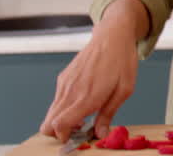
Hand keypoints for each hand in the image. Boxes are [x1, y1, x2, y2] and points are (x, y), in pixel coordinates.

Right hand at [41, 0, 145, 140]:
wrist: (112, 36)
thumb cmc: (122, 62)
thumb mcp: (125, 89)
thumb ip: (109, 113)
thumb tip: (100, 134)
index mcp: (87, 96)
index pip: (60, 125)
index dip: (64, 136)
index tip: (75, 136)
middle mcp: (71, 91)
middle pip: (47, 124)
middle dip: (59, 132)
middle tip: (79, 128)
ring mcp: (64, 84)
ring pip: (51, 113)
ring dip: (62, 119)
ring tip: (85, 113)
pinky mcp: (63, 78)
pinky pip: (57, 100)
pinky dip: (64, 107)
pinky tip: (83, 99)